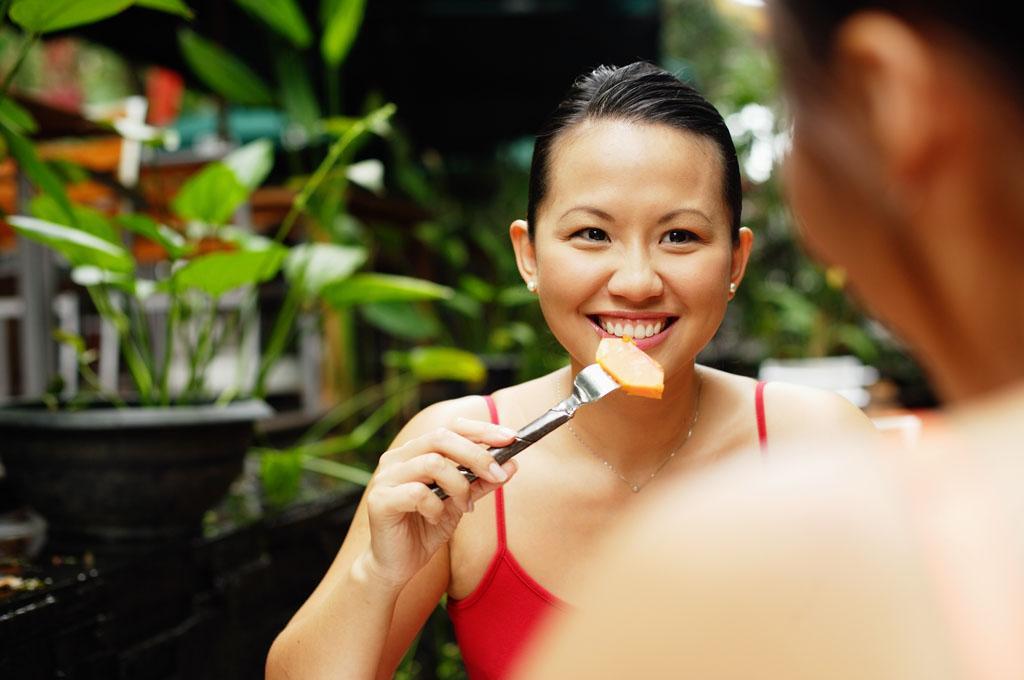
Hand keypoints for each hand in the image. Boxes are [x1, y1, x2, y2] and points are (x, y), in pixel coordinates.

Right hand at [362, 418, 518, 587]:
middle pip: (441, 437)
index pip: (450, 427)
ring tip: (464, 506)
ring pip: (432, 463)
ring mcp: (386, 477)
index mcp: (416, 452)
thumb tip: (512, 464)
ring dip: (459, 485)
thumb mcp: (460, 503)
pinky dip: (436, 506)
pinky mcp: (379, 499)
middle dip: (476, 455)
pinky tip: (436, 518)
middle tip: (498, 474)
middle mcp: (398, 458)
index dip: (481, 430)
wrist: (396, 566)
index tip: (511, 437)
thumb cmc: (425, 529)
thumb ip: (482, 482)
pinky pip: (417, 493)